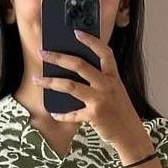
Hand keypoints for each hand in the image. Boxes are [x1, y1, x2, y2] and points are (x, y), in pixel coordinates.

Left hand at [32, 31, 152, 159]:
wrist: (130, 135)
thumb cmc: (120, 112)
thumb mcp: (115, 91)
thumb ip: (101, 81)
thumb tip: (75, 72)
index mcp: (113, 77)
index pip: (104, 52)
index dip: (90, 41)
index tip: (76, 32)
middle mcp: (107, 85)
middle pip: (79, 65)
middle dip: (58, 57)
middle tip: (42, 52)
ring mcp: (100, 100)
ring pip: (70, 86)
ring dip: (50, 82)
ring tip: (37, 79)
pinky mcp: (94, 115)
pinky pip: (72, 114)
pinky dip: (62, 114)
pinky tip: (54, 113)